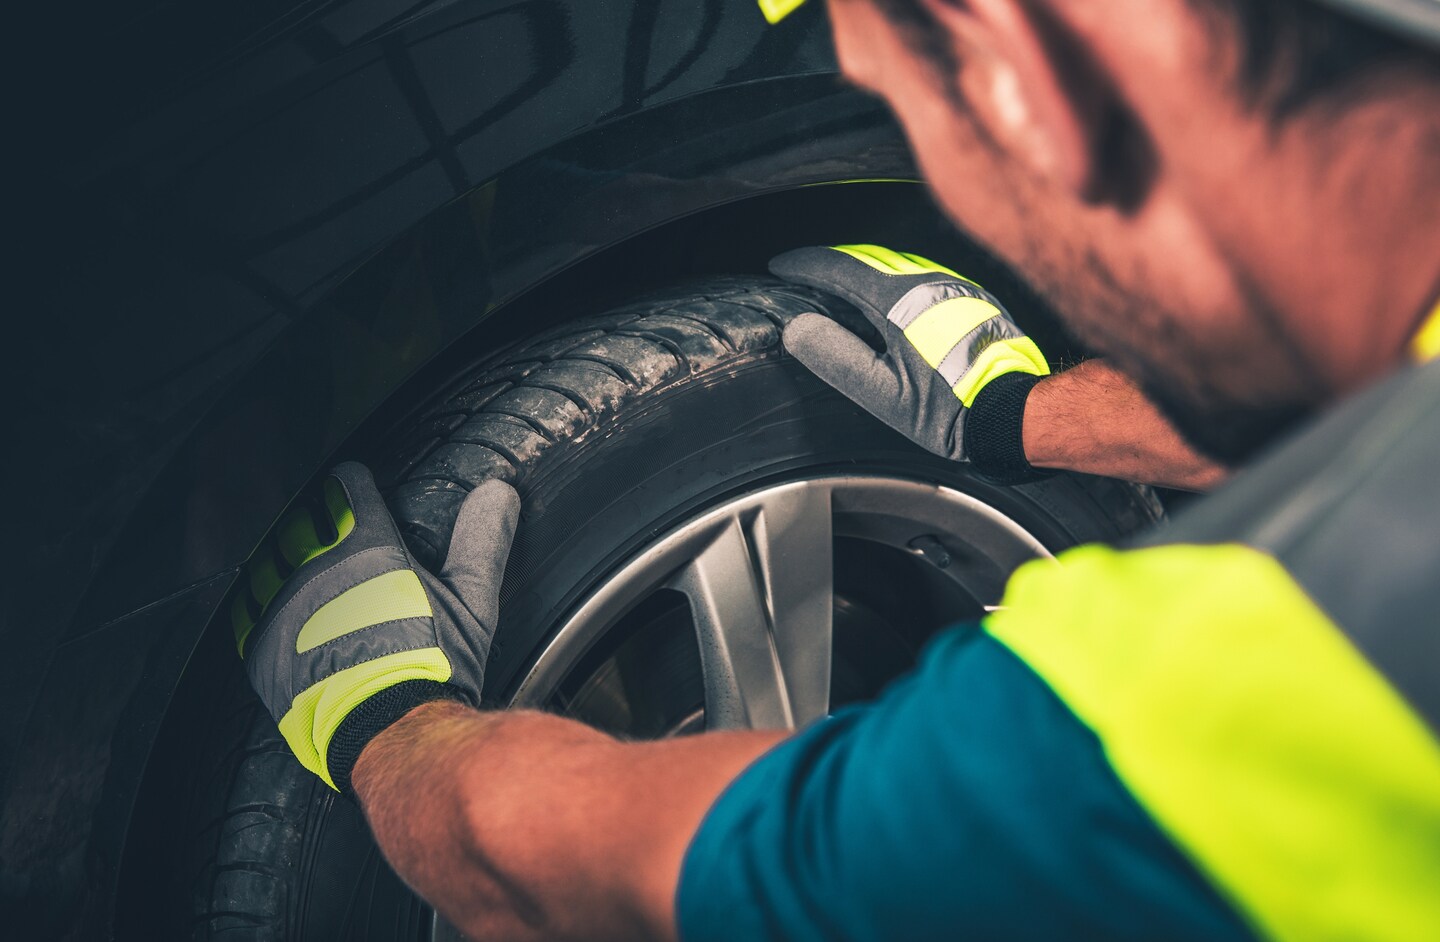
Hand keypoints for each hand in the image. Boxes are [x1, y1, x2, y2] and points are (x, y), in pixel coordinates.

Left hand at [233, 462, 519, 795]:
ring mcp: (283, 602)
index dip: (353, 484)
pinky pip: (247, 605)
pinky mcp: (259, 641)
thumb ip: (482, 541)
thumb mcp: (473, 602)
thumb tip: (499, 493)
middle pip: (303, 518)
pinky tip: (280, 611)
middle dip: (314, 520)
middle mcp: (319, 565)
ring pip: (270, 555)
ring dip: (284, 557)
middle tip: (326, 531)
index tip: (353, 485)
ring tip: (301, 571)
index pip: (349, 487)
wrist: (389, 731)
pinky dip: (261, 602)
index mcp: (370, 546)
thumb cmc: (434, 666)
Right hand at [772, 244, 1049, 473]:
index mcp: (899, 301)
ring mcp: (952, 286)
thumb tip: (798, 328)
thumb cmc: (949, 410)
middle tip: (802, 270)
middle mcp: (927, 282)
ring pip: (894, 262)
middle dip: (828, 261)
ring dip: (860, 266)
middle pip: (865, 257)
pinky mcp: (970, 297)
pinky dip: (890, 277)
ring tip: (837, 281)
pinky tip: (885, 296)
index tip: (780, 266)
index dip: (804, 264)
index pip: (838, 269)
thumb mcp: (882, 394)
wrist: (1013, 412)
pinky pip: (919, 274)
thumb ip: (837, 358)